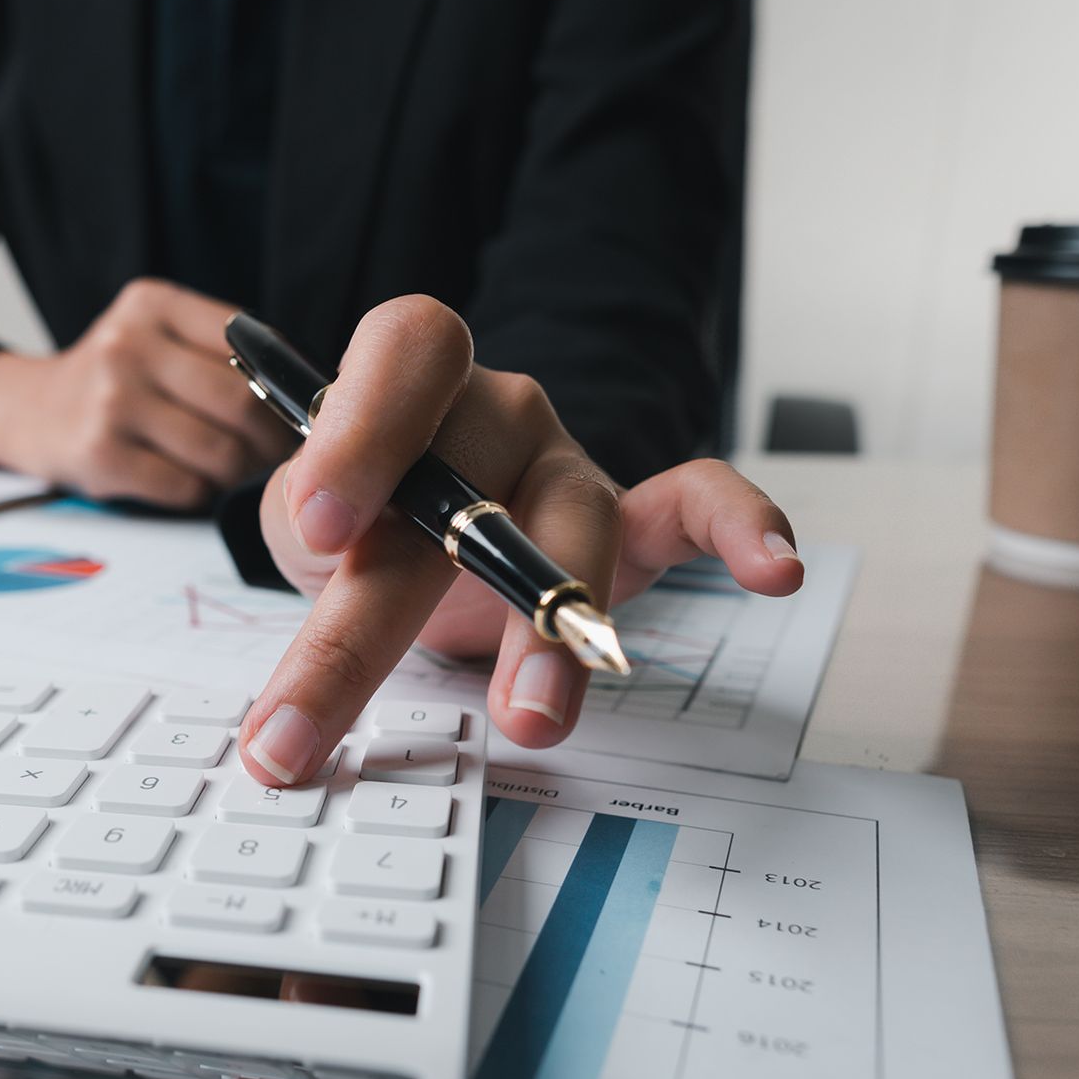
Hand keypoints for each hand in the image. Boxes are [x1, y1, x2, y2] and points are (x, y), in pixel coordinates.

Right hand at [0, 278, 294, 507]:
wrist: (27, 411)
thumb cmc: (119, 379)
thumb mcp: (159, 335)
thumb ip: (225, 349)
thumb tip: (317, 394)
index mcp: (154, 304)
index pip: (255, 348)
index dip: (288, 391)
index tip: (300, 417)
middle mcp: (128, 344)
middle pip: (242, 403)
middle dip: (271, 442)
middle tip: (276, 457)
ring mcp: (110, 400)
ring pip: (219, 452)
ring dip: (237, 473)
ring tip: (229, 470)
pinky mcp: (99, 456)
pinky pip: (186, 488)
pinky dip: (199, 493)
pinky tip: (186, 482)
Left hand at [238, 296, 804, 785]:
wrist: (412, 541)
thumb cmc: (360, 521)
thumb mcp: (305, 520)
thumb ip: (305, 518)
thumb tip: (331, 543)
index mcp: (409, 386)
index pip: (402, 357)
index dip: (364, 430)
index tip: (323, 529)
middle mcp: (494, 411)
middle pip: (463, 490)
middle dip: (386, 616)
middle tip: (322, 721)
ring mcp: (564, 465)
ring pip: (570, 526)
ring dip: (548, 630)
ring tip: (529, 720)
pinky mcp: (630, 525)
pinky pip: (695, 505)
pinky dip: (741, 527)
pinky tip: (773, 570)